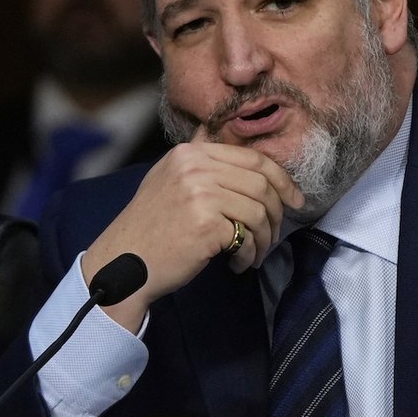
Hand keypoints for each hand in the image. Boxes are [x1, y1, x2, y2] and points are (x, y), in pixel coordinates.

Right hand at [81, 128, 303, 331]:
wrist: (123, 264)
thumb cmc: (150, 228)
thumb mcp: (169, 181)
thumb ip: (203, 166)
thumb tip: (250, 164)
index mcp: (190, 153)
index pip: (253, 158)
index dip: (282, 179)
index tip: (295, 199)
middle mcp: (194, 166)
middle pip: (261, 183)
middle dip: (277, 212)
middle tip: (274, 235)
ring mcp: (200, 192)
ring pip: (259, 211)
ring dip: (264, 239)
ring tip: (254, 255)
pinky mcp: (205, 223)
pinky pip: (246, 236)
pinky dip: (248, 254)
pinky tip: (236, 264)